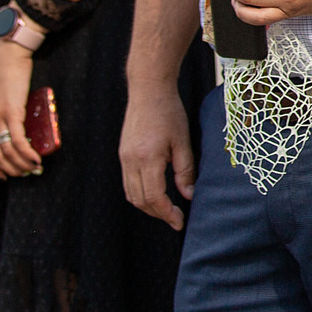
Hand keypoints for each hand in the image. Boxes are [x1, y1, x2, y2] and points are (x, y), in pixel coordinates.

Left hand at [0, 39, 41, 177]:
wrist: (8, 56)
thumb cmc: (7, 74)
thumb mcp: (0, 98)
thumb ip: (4, 113)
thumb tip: (20, 128)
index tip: (2, 175)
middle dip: (8, 170)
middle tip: (22, 174)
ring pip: (5, 152)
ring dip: (19, 165)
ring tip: (32, 169)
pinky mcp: (11, 113)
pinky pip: (17, 141)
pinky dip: (26, 154)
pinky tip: (35, 159)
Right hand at [119, 81, 195, 229]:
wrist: (148, 90)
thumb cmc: (169, 112)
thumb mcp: (183, 141)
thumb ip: (185, 171)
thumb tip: (189, 196)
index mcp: (147, 158)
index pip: (154, 197)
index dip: (167, 213)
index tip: (180, 221)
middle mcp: (131, 161)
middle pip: (140, 200)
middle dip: (158, 213)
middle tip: (176, 218)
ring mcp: (124, 158)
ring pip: (131, 194)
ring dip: (148, 206)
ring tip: (167, 209)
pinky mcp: (123, 154)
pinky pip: (128, 182)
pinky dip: (140, 193)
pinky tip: (156, 193)